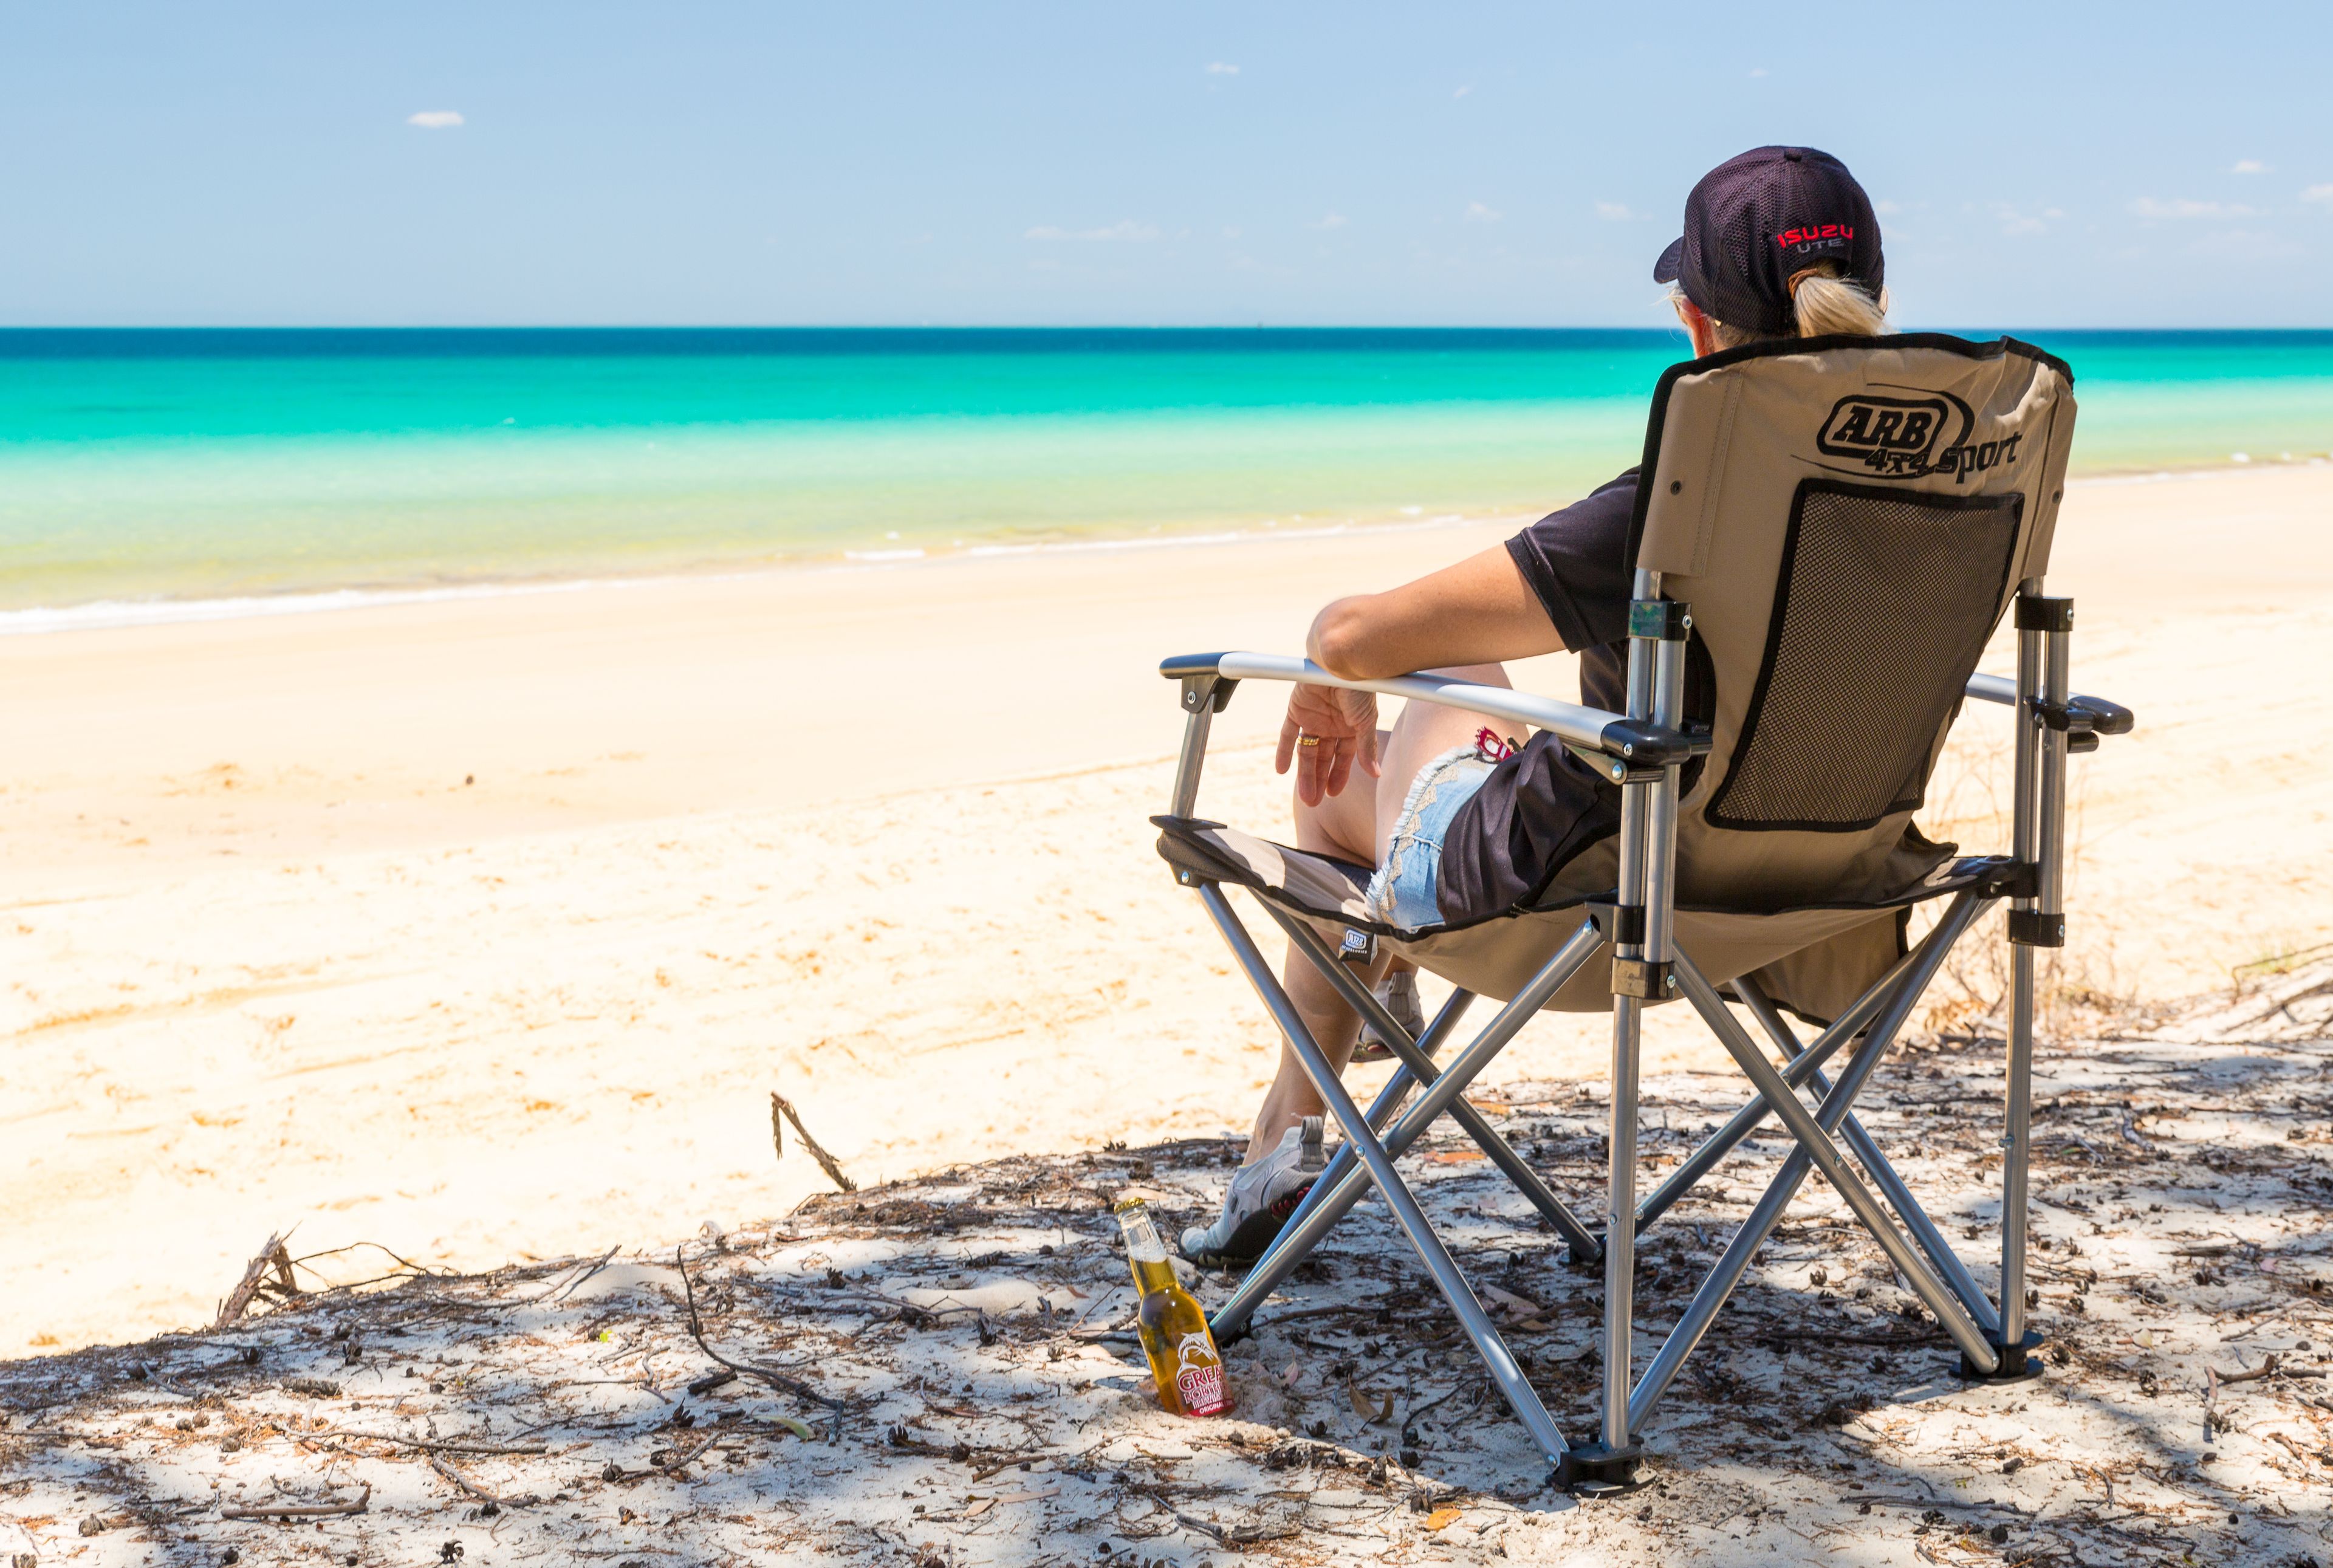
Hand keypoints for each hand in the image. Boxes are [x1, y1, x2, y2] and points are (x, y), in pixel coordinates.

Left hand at [1276, 684, 1379, 806]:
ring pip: (1307, 751)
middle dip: (1319, 779)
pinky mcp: (1297, 709)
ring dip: (1304, 773)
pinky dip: (1283, 752)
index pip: (1343, 757)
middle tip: (1314, 802)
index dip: (1339, 775)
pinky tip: (1281, 771)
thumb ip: (1367, 748)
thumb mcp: (1365, 722)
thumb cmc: (1358, 687)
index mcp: (1351, 727)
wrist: (1339, 661)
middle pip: (1323, 757)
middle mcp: (1332, 724)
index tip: (1333, 793)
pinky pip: (1287, 734)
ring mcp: (1314, 717)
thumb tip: (1376, 773)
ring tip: (1304, 795)